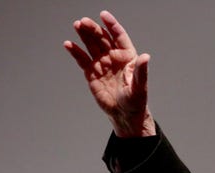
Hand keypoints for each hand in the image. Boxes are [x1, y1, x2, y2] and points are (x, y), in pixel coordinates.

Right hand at [64, 10, 154, 136]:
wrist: (124, 115)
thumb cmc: (136, 101)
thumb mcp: (140, 87)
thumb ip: (141, 71)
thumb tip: (145, 57)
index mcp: (127, 57)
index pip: (119, 37)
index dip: (112, 25)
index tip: (104, 15)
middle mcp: (113, 58)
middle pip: (102, 38)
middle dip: (94, 29)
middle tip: (84, 21)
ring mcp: (102, 64)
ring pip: (91, 45)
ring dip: (84, 35)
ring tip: (77, 25)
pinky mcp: (92, 73)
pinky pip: (82, 59)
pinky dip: (76, 51)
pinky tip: (69, 44)